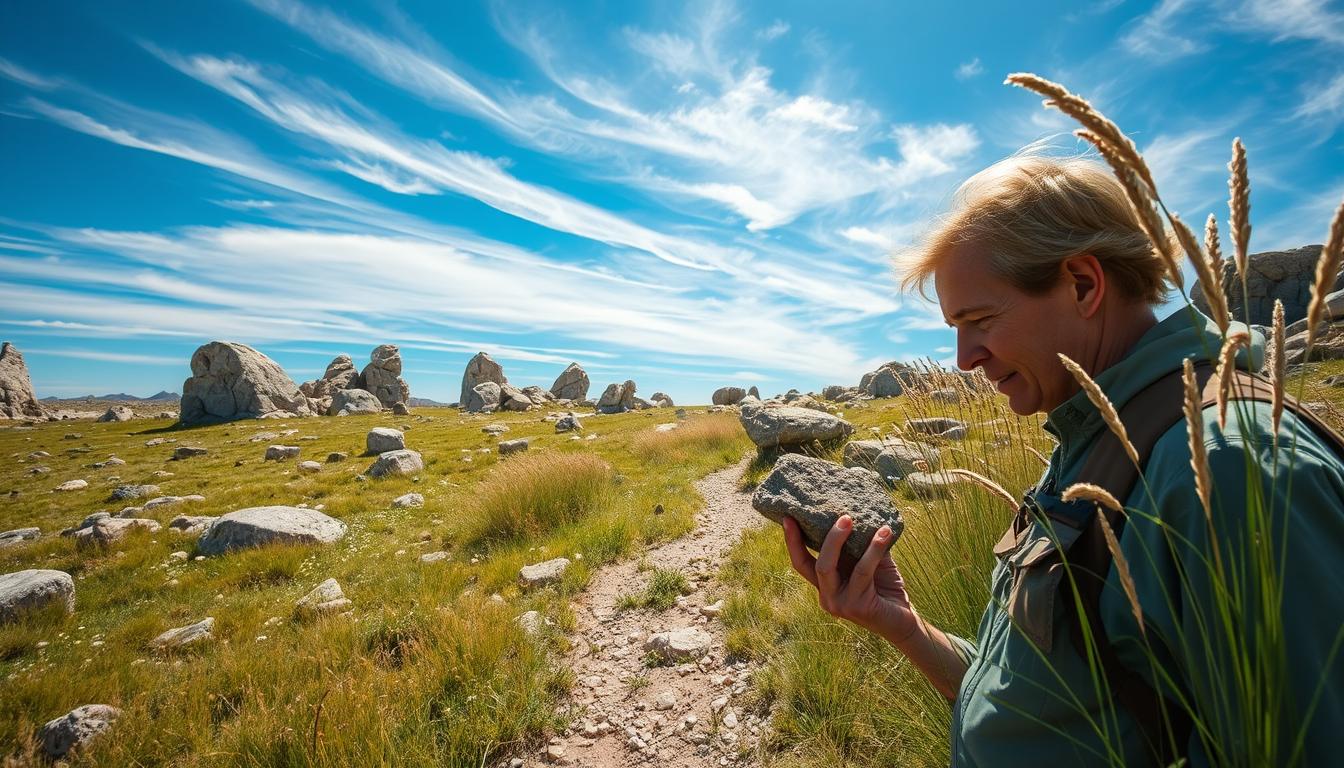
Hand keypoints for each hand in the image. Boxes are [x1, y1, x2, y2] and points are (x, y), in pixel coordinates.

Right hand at [782, 514, 917, 642]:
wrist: (903, 621)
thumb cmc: (886, 588)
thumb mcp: (869, 562)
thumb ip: (859, 545)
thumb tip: (858, 511)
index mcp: (825, 585)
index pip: (802, 563)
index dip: (793, 541)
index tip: (788, 517)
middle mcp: (827, 596)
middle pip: (813, 564)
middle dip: (821, 537)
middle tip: (840, 516)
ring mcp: (839, 604)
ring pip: (828, 567)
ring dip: (841, 538)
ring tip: (853, 518)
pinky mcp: (856, 607)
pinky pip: (862, 571)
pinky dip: (873, 549)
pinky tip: (884, 533)